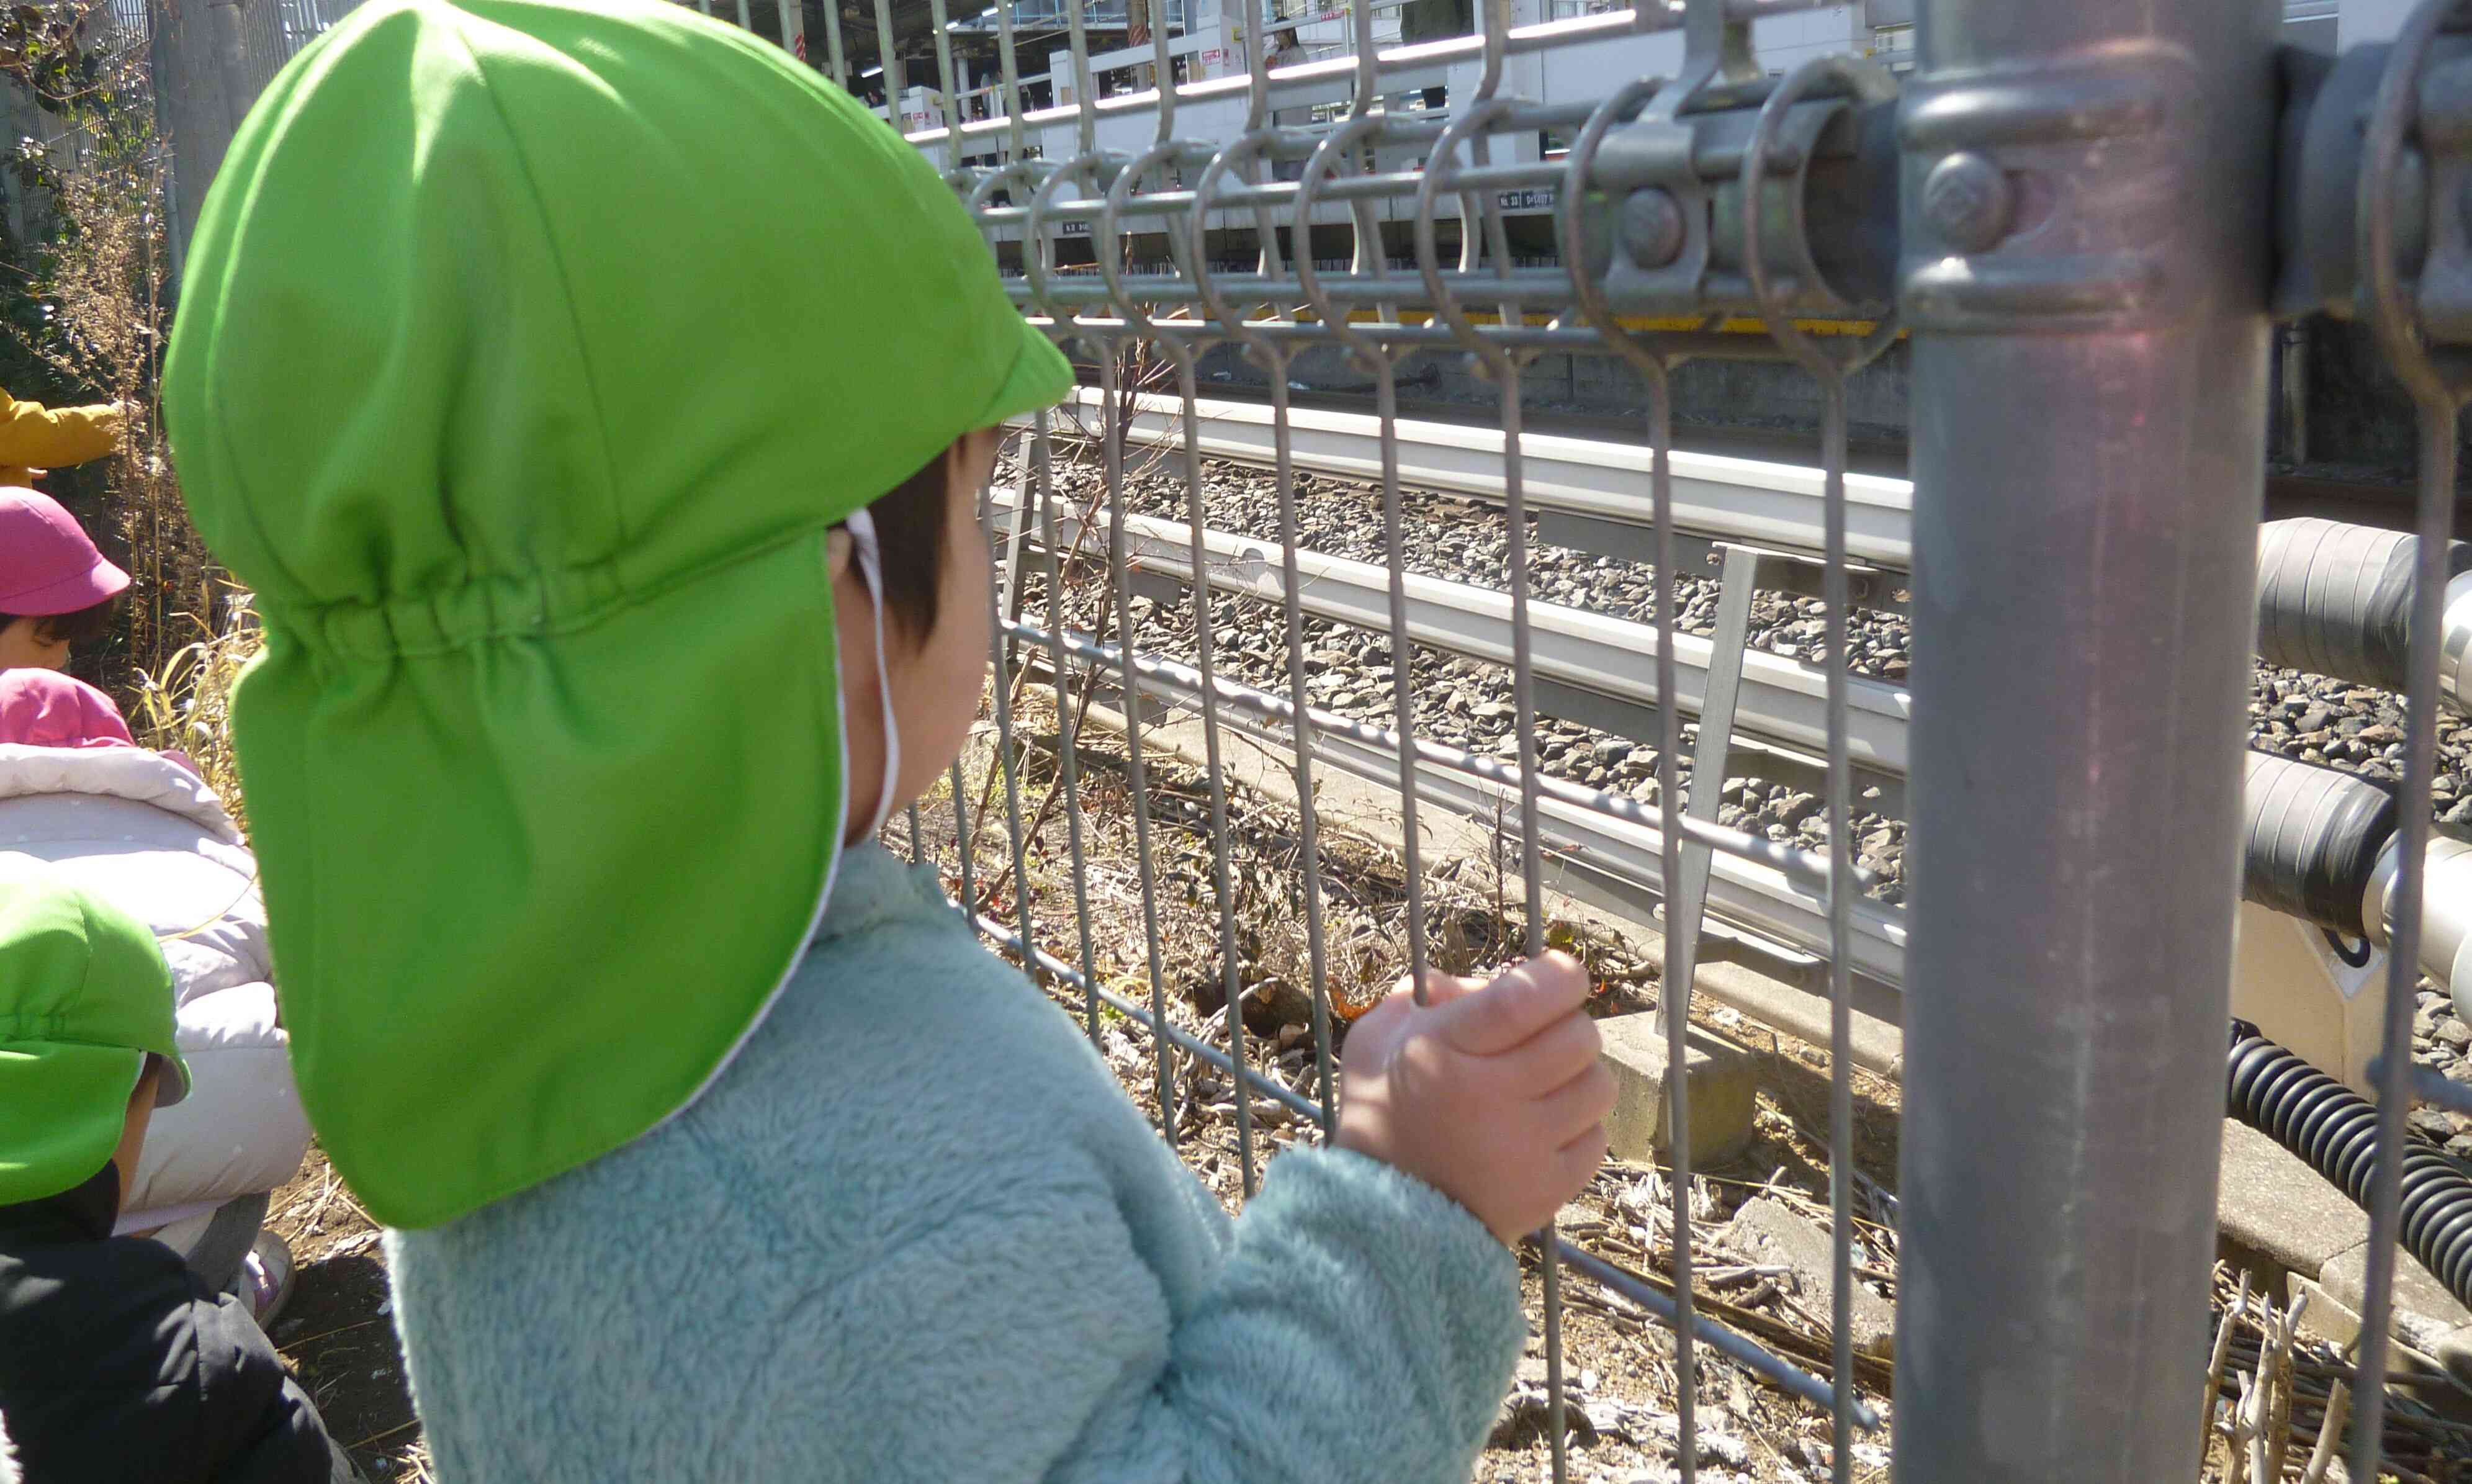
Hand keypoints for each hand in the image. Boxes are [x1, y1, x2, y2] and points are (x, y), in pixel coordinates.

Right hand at [1335, 951, 1613, 1245]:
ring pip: (1598, 1085)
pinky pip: (1596, 1138)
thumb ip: (1420, 995)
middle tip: (1544, 1038)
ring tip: (1546, 1087)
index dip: (1560, 976)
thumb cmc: (1381, 1116)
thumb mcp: (1375, 1041)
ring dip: (1579, 1076)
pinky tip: (1543, 1132)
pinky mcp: (1548, 1189)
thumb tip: (1478, 982)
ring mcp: (1525, 1147)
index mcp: (1445, 1050)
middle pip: (1579, 1036)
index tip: (1561, 974)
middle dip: (1569, 1025)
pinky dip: (1578, 1129)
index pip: (1527, 996)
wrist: (1381, 1216)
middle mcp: (1491, 1096)